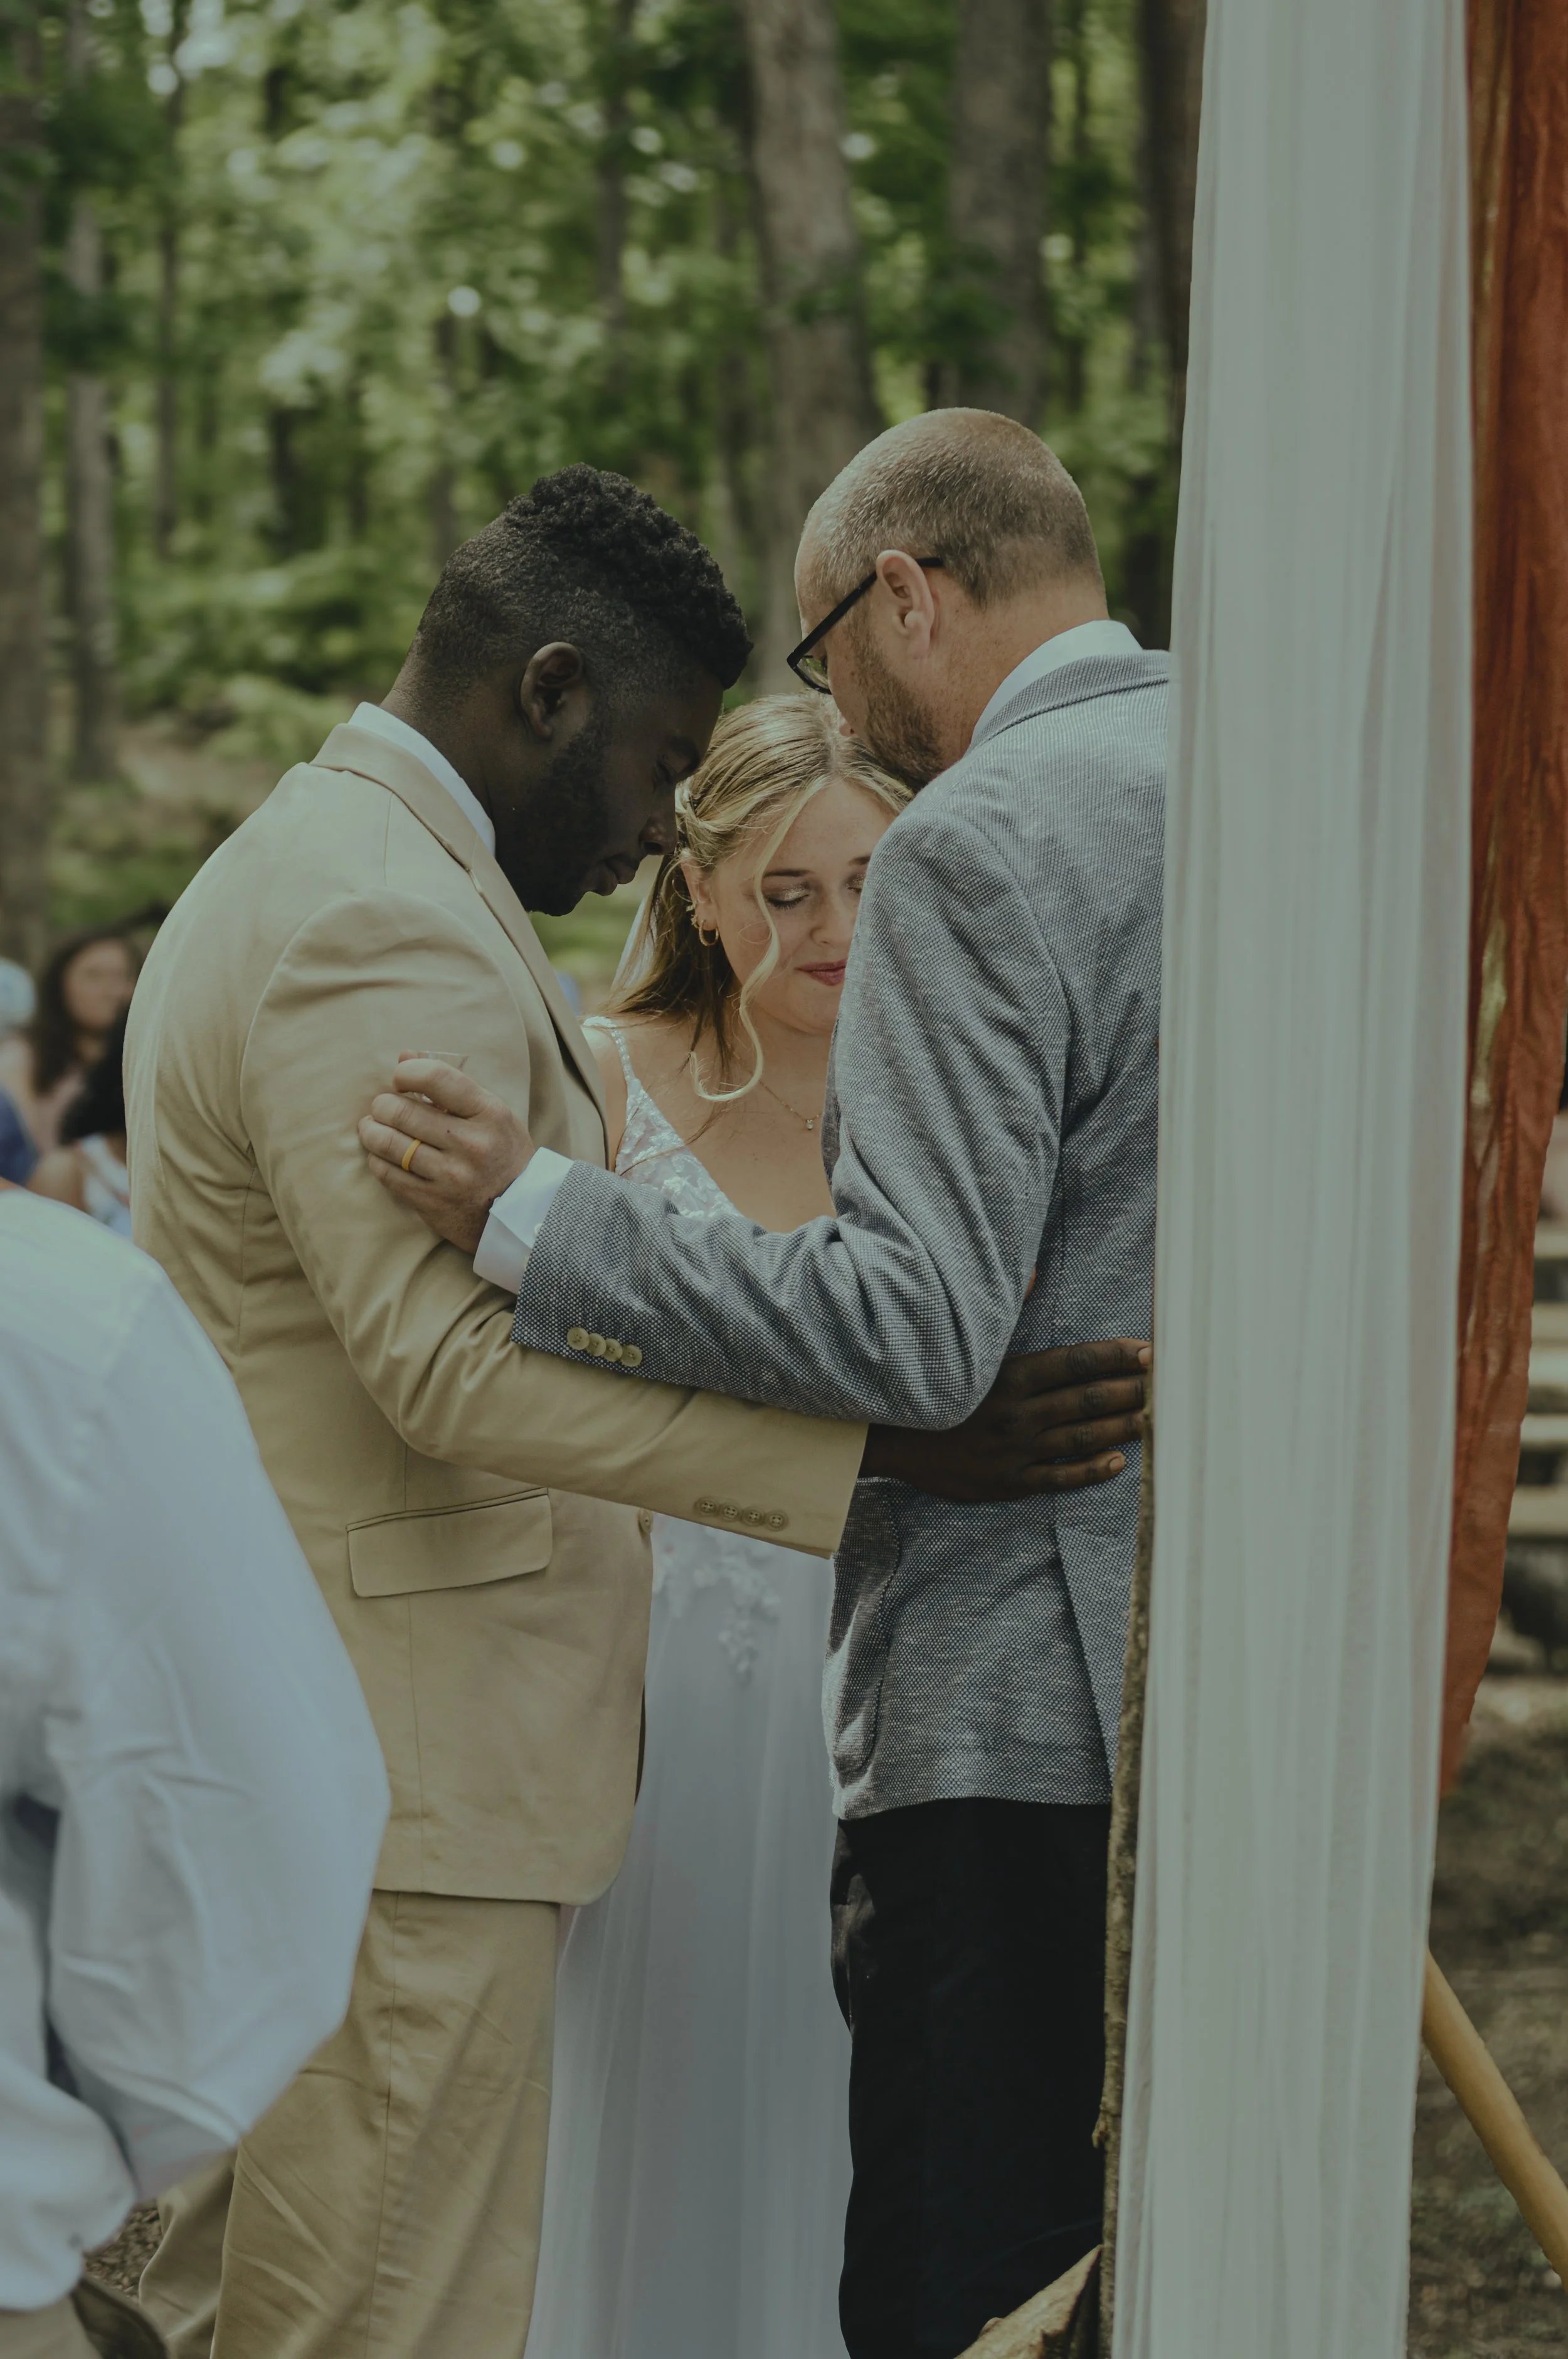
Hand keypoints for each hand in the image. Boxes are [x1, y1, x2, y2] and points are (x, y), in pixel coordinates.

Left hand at [358, 1056, 534, 1253]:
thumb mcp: (492, 1113)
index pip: (436, 1078)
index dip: (407, 1072)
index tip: (401, 1078)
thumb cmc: (504, 1153)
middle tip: (383, 1106)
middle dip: (383, 1104)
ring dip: (371, 1130)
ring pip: (388, 1143)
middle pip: (402, 1112)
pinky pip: (388, 1174)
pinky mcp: (432, 1202)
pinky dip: (377, 1159)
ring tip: (372, 1127)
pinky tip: (381, 1154)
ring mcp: (450, 1176)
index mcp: (489, 1114)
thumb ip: (450, 1084)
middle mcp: (471, 1144)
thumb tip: (405, 1056)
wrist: (523, 1212)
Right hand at [861, 1338, 1149, 1500]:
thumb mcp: (965, 1346)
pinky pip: (1059, 1478)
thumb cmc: (933, 1385)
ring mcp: (1015, 1450)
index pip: (1075, 1362)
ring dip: (1120, 1427)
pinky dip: (1090, 1471)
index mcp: (1010, 1375)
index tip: (1149, 1350)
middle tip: (1165, 1385)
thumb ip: (1003, 1310)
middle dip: (1129, 1390)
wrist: (891, 1440)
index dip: (1115, 1356)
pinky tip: (1118, 1462)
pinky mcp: (1009, 1481)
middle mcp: (1018, 1413)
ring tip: (1152, 1419)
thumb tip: (1030, 1272)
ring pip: (1080, 1438)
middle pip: (1086, 1399)